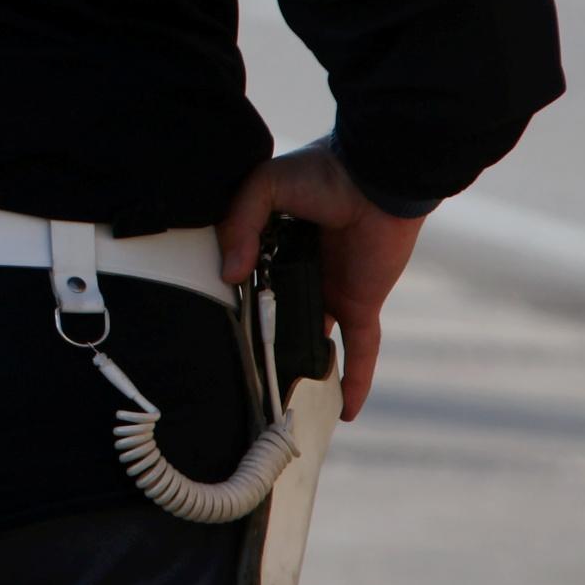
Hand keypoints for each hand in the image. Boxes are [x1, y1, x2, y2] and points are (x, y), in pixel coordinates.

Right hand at [217, 137, 422, 421]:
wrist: (377, 177)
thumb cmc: (321, 172)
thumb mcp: (264, 186)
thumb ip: (239, 225)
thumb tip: (228, 274)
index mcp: (275, 237)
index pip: (246, 271)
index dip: (227, 293)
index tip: (206, 319)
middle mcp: (302, 267)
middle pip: (277, 310)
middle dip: (263, 337)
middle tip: (241, 370)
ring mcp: (333, 289)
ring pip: (314, 337)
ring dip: (304, 365)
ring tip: (282, 401)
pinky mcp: (360, 303)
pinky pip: (359, 349)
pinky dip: (357, 379)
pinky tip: (347, 412)